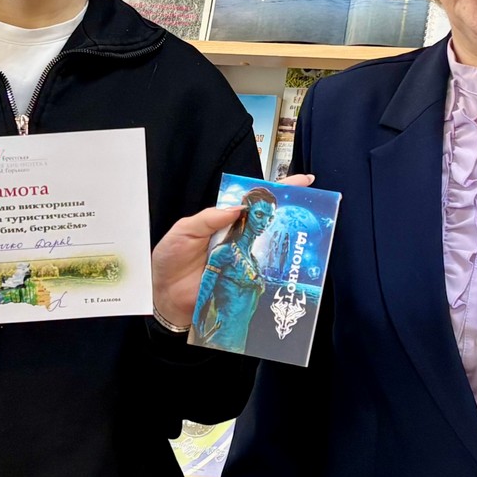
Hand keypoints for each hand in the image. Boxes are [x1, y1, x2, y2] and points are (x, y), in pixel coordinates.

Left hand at [151, 174, 312, 327]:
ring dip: (287, 240)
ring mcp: (242, 260)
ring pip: (270, 247)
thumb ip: (208, 218)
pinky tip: (289, 264)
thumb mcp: (184, 231)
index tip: (300, 181)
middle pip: (267, 222)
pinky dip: (276, 270)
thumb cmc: (170, 260)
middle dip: (290, 212)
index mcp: (223, 221)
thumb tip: (236, 208)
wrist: (165, 295)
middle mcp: (236, 238)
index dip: (274, 191)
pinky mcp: (242, 280)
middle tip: (311, 204)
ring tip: (304, 231)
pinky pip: (262, 273)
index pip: (250, 202)